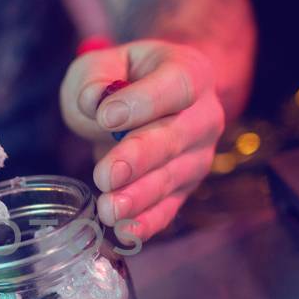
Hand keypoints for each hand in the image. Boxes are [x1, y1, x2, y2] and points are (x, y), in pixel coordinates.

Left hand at [60, 40, 223, 242]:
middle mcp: (204, 115)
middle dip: (139, 157)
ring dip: (139, 196)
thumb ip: (95, 79)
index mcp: (190, 72)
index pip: (177, 85)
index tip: (107, 117)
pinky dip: (148, 222)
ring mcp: (199, 155)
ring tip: (109, 209)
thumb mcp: (103, 65)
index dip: (144, 102)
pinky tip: (127, 232)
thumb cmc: (123, 80)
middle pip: (176, 137)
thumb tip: (94, 102)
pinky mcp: (185, 187)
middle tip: (107, 174)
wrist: (145, 103)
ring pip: (172, 177)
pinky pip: (170, 207)